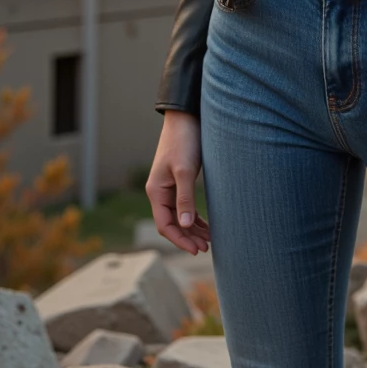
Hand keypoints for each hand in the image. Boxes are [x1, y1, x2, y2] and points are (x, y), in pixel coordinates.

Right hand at [146, 110, 211, 253]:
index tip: (197, 249)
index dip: (180, 240)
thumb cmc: (184, 141)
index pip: (165, 225)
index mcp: (156, 191)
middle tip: (207, 248)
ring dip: (193, 230)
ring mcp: (170, 187)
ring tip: (210, 241)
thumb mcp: (185, 170)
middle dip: (188, 237)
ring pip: (180, 216)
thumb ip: (185, 198)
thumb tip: (186, 225)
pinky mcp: (180, 182)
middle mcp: (160, 192)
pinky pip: (185, 206)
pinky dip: (195, 218)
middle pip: (172, 223)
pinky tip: (207, 226)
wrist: (186, 117)